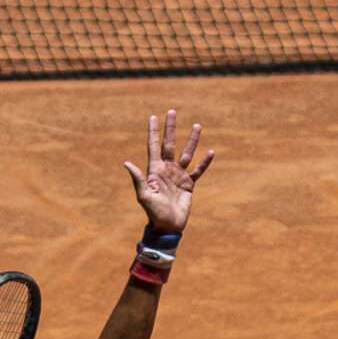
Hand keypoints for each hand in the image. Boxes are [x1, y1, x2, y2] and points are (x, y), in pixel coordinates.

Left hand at [124, 109, 213, 233]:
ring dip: (192, 140)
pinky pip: (198, 170)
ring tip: (197, 125)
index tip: (153, 117)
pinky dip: (204, 162)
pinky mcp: (189, 184)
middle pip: (169, 144)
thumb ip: (138, 179)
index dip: (153, 131)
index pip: (154, 146)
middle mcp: (166, 169)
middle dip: (170, 128)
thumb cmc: (153, 212)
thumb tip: (127, 163)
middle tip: (171, 111)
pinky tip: (210, 151)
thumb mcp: (144, 195)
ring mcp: (178, 175)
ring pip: (187, 153)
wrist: (168, 226)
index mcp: (154, 170)